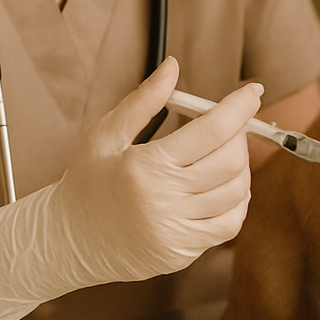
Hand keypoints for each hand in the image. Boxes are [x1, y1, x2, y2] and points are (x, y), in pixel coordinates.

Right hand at [0, 57, 258, 319]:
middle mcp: (164, 201)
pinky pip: (229, 226)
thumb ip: (144, 100)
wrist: (67, 241)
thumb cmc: (87, 182)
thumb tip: (174, 67)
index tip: (251, 92)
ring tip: (225, 154)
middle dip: (240, 135)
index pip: (212, 130)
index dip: (239, 107)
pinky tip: (223, 187)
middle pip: (230, 161)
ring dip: (241, 168)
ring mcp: (175, 232)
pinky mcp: (182, 253)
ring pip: (236, 193)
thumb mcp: (106, 135)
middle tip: (231, 125)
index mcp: (146, 167)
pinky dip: (237, 202)